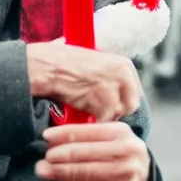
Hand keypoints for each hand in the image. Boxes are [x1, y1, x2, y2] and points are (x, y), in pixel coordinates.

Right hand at [26, 40, 141, 120]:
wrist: (46, 67)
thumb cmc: (59, 60)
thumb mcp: (88, 57)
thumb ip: (100, 67)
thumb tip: (100, 69)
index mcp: (124, 64)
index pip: (134, 92)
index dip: (120, 101)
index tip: (111, 105)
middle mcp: (123, 75)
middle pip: (129, 106)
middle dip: (114, 111)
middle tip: (98, 112)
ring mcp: (114, 89)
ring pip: (116, 115)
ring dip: (101, 117)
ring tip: (86, 114)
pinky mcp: (104, 104)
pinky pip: (103, 122)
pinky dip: (92, 123)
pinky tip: (81, 117)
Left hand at [35, 122, 149, 180]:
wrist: (144, 171)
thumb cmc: (118, 147)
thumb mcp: (109, 132)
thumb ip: (85, 132)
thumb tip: (51, 138)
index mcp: (121, 134)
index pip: (89, 134)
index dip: (65, 135)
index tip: (46, 137)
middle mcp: (127, 157)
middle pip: (87, 162)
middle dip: (60, 165)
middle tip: (41, 165)